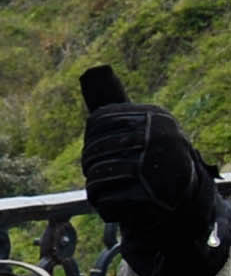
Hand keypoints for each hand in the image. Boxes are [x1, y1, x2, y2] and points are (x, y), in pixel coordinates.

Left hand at [79, 66, 226, 275]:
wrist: (182, 202)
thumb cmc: (151, 160)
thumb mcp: (137, 127)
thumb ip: (113, 104)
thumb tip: (93, 69)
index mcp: (154, 117)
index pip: (97, 123)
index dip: (94, 140)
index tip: (110, 149)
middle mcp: (158, 137)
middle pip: (93, 152)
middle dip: (94, 167)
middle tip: (115, 174)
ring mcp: (155, 166)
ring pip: (95, 177)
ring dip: (98, 188)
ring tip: (118, 189)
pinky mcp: (148, 196)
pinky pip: (103, 199)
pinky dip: (105, 206)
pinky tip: (122, 204)